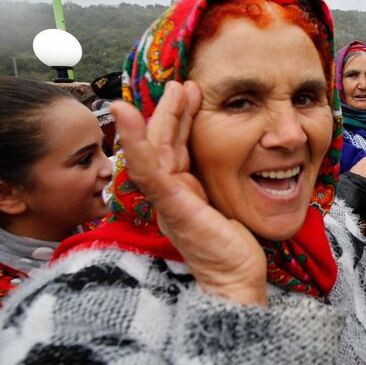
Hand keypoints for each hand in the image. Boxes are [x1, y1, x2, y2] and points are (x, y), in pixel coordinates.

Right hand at [111, 81, 267, 305]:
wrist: (235, 280)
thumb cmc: (233, 249)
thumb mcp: (225, 207)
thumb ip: (217, 187)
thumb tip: (232, 165)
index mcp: (181, 193)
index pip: (174, 149)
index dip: (179, 120)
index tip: (190, 95)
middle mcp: (170, 195)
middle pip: (162, 144)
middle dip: (171, 112)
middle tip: (184, 84)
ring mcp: (168, 201)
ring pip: (154, 151)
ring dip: (160, 116)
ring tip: (174, 88)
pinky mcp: (172, 207)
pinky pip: (151, 170)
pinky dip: (138, 140)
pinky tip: (130, 114)